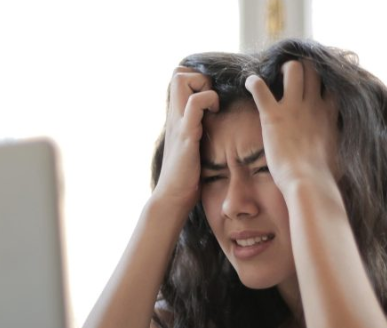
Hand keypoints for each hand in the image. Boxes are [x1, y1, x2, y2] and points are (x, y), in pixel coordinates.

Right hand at [152, 67, 218, 211]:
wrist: (172, 197)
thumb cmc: (185, 176)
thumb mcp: (191, 146)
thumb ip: (196, 131)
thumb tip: (214, 126)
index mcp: (176, 117)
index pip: (178, 77)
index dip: (196, 78)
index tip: (211, 97)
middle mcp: (174, 115)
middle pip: (178, 72)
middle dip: (199, 77)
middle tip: (212, 99)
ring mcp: (178, 123)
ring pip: (181, 80)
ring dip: (203, 86)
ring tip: (213, 106)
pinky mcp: (186, 134)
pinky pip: (194, 104)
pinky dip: (208, 101)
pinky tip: (214, 115)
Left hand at [245, 59, 338, 193]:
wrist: (308, 182)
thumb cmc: (324, 176)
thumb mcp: (340, 155)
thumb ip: (339, 143)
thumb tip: (343, 151)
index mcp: (329, 114)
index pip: (332, 84)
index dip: (324, 80)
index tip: (316, 84)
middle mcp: (313, 105)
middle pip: (313, 69)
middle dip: (303, 68)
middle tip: (292, 77)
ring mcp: (293, 108)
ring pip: (293, 69)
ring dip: (283, 69)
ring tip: (275, 77)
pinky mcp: (273, 116)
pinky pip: (259, 88)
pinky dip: (253, 82)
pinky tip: (249, 83)